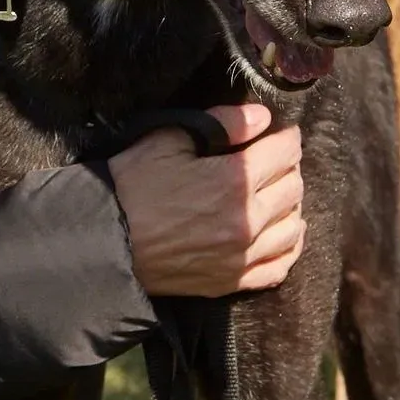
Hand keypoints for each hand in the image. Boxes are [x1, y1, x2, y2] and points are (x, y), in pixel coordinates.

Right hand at [109, 104, 305, 297]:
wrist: (106, 241)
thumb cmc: (134, 184)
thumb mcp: (170, 140)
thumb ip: (221, 124)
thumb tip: (261, 118)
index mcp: (234, 180)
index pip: (284, 153)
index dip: (286, 137)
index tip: (282, 134)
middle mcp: (248, 219)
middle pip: (292, 188)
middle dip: (288, 168)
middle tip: (275, 161)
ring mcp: (243, 255)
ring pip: (292, 227)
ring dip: (291, 205)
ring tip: (278, 195)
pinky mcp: (233, 281)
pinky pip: (279, 266)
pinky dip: (288, 247)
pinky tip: (282, 234)